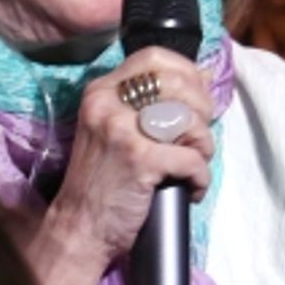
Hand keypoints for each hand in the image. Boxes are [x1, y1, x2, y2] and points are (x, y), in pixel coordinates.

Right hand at [26, 48, 215, 284]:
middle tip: (197, 139)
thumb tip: (205, 75)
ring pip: (190, 119)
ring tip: (192, 167)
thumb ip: (152, 103)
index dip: (187, 73)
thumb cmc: (103, 182)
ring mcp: (122, 129)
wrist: (80, 228)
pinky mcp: (139, 159)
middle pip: (178, 83)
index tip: (196, 100)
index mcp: (101, 91)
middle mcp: (108, 103)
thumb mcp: (116, 131)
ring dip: (204, 147)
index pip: (155, 57)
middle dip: (202, 111)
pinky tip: (190, 189)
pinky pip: (193, 158)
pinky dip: (200, 179)